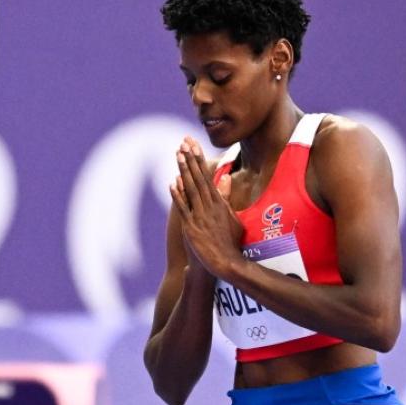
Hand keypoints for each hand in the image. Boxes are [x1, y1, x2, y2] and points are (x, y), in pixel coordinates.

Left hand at [170, 138, 240, 279]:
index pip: (208, 176)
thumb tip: (227, 177)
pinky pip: (184, 208)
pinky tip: (172, 183)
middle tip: (185, 142)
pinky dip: (178, 195)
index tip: (194, 145)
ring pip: (191, 189)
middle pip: (199, 178)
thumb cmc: (230, 242)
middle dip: (192, 159)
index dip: (200, 160)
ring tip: (179, 154)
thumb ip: (227, 196)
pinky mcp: (192, 227)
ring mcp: (201, 216)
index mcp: (220, 203)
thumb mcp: (234, 216)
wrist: (226, 262)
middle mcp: (211, 207)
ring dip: (185, 171)